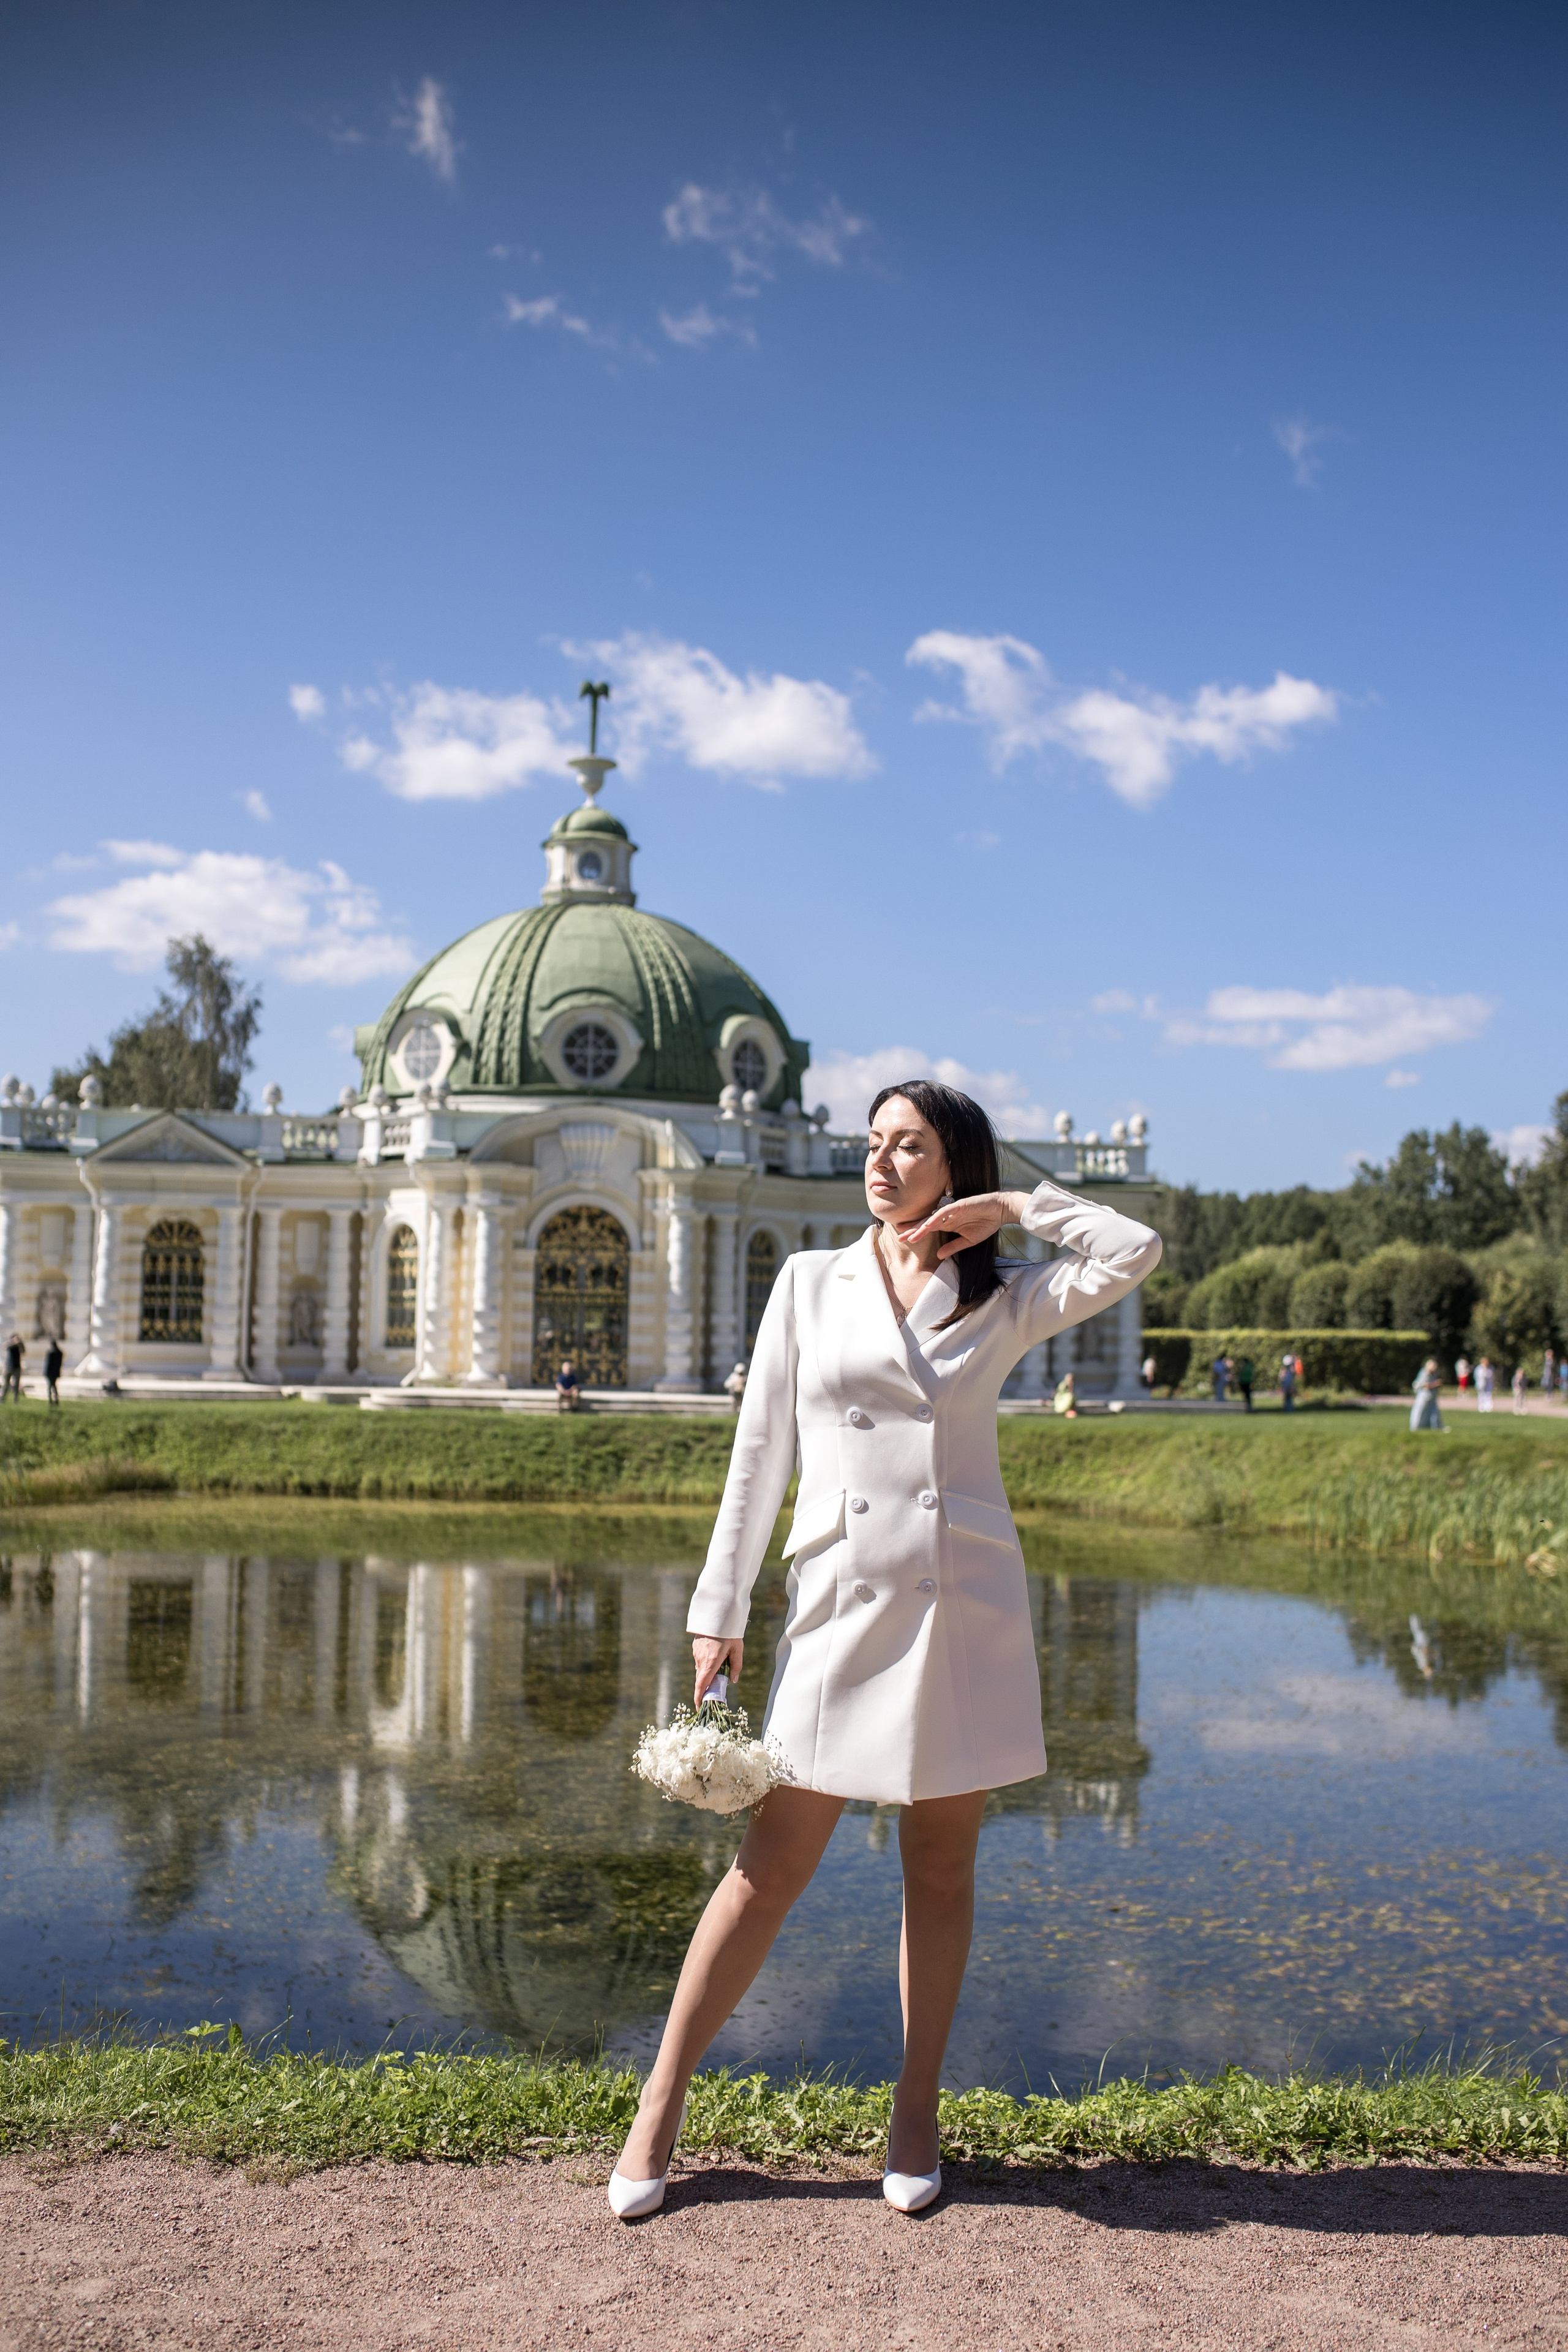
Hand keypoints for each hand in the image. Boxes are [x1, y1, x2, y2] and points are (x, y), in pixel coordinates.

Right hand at [692, 1635, 742, 1705]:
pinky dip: (706, 1663)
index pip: (701, 1685)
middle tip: (715, 1691)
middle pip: (701, 1679)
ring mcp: (696, 1652)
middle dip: (706, 1687)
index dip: (699, 1697)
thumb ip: (736, 1666)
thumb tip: (733, 1681)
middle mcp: (701, 1659)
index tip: (699, 1707)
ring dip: (708, 1673)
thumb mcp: (737, 1650)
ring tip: (720, 1668)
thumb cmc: (730, 1632)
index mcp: (711, 1662)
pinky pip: (700, 1659)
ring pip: (701, 1669)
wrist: (718, 1613)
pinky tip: (715, 1656)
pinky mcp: (696, 1646)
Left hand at [894, 1189, 1031, 1259]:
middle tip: (899, 1238)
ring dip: (920, 1227)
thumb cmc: (986, 1223)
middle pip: (926, 1224)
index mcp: (948, 1223)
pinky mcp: (959, 1205)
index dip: (916, 1234)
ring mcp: (952, 1210)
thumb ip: (953, 1247)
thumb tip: (938, 1255)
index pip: (928, 1229)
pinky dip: (935, 1219)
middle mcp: (947, 1216)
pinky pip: (944, 1213)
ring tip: (909, 1235)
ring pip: (932, 1219)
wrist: (1001, 1211)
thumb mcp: (968, 1240)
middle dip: (913, 1230)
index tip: (904, 1240)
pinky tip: (927, 1225)